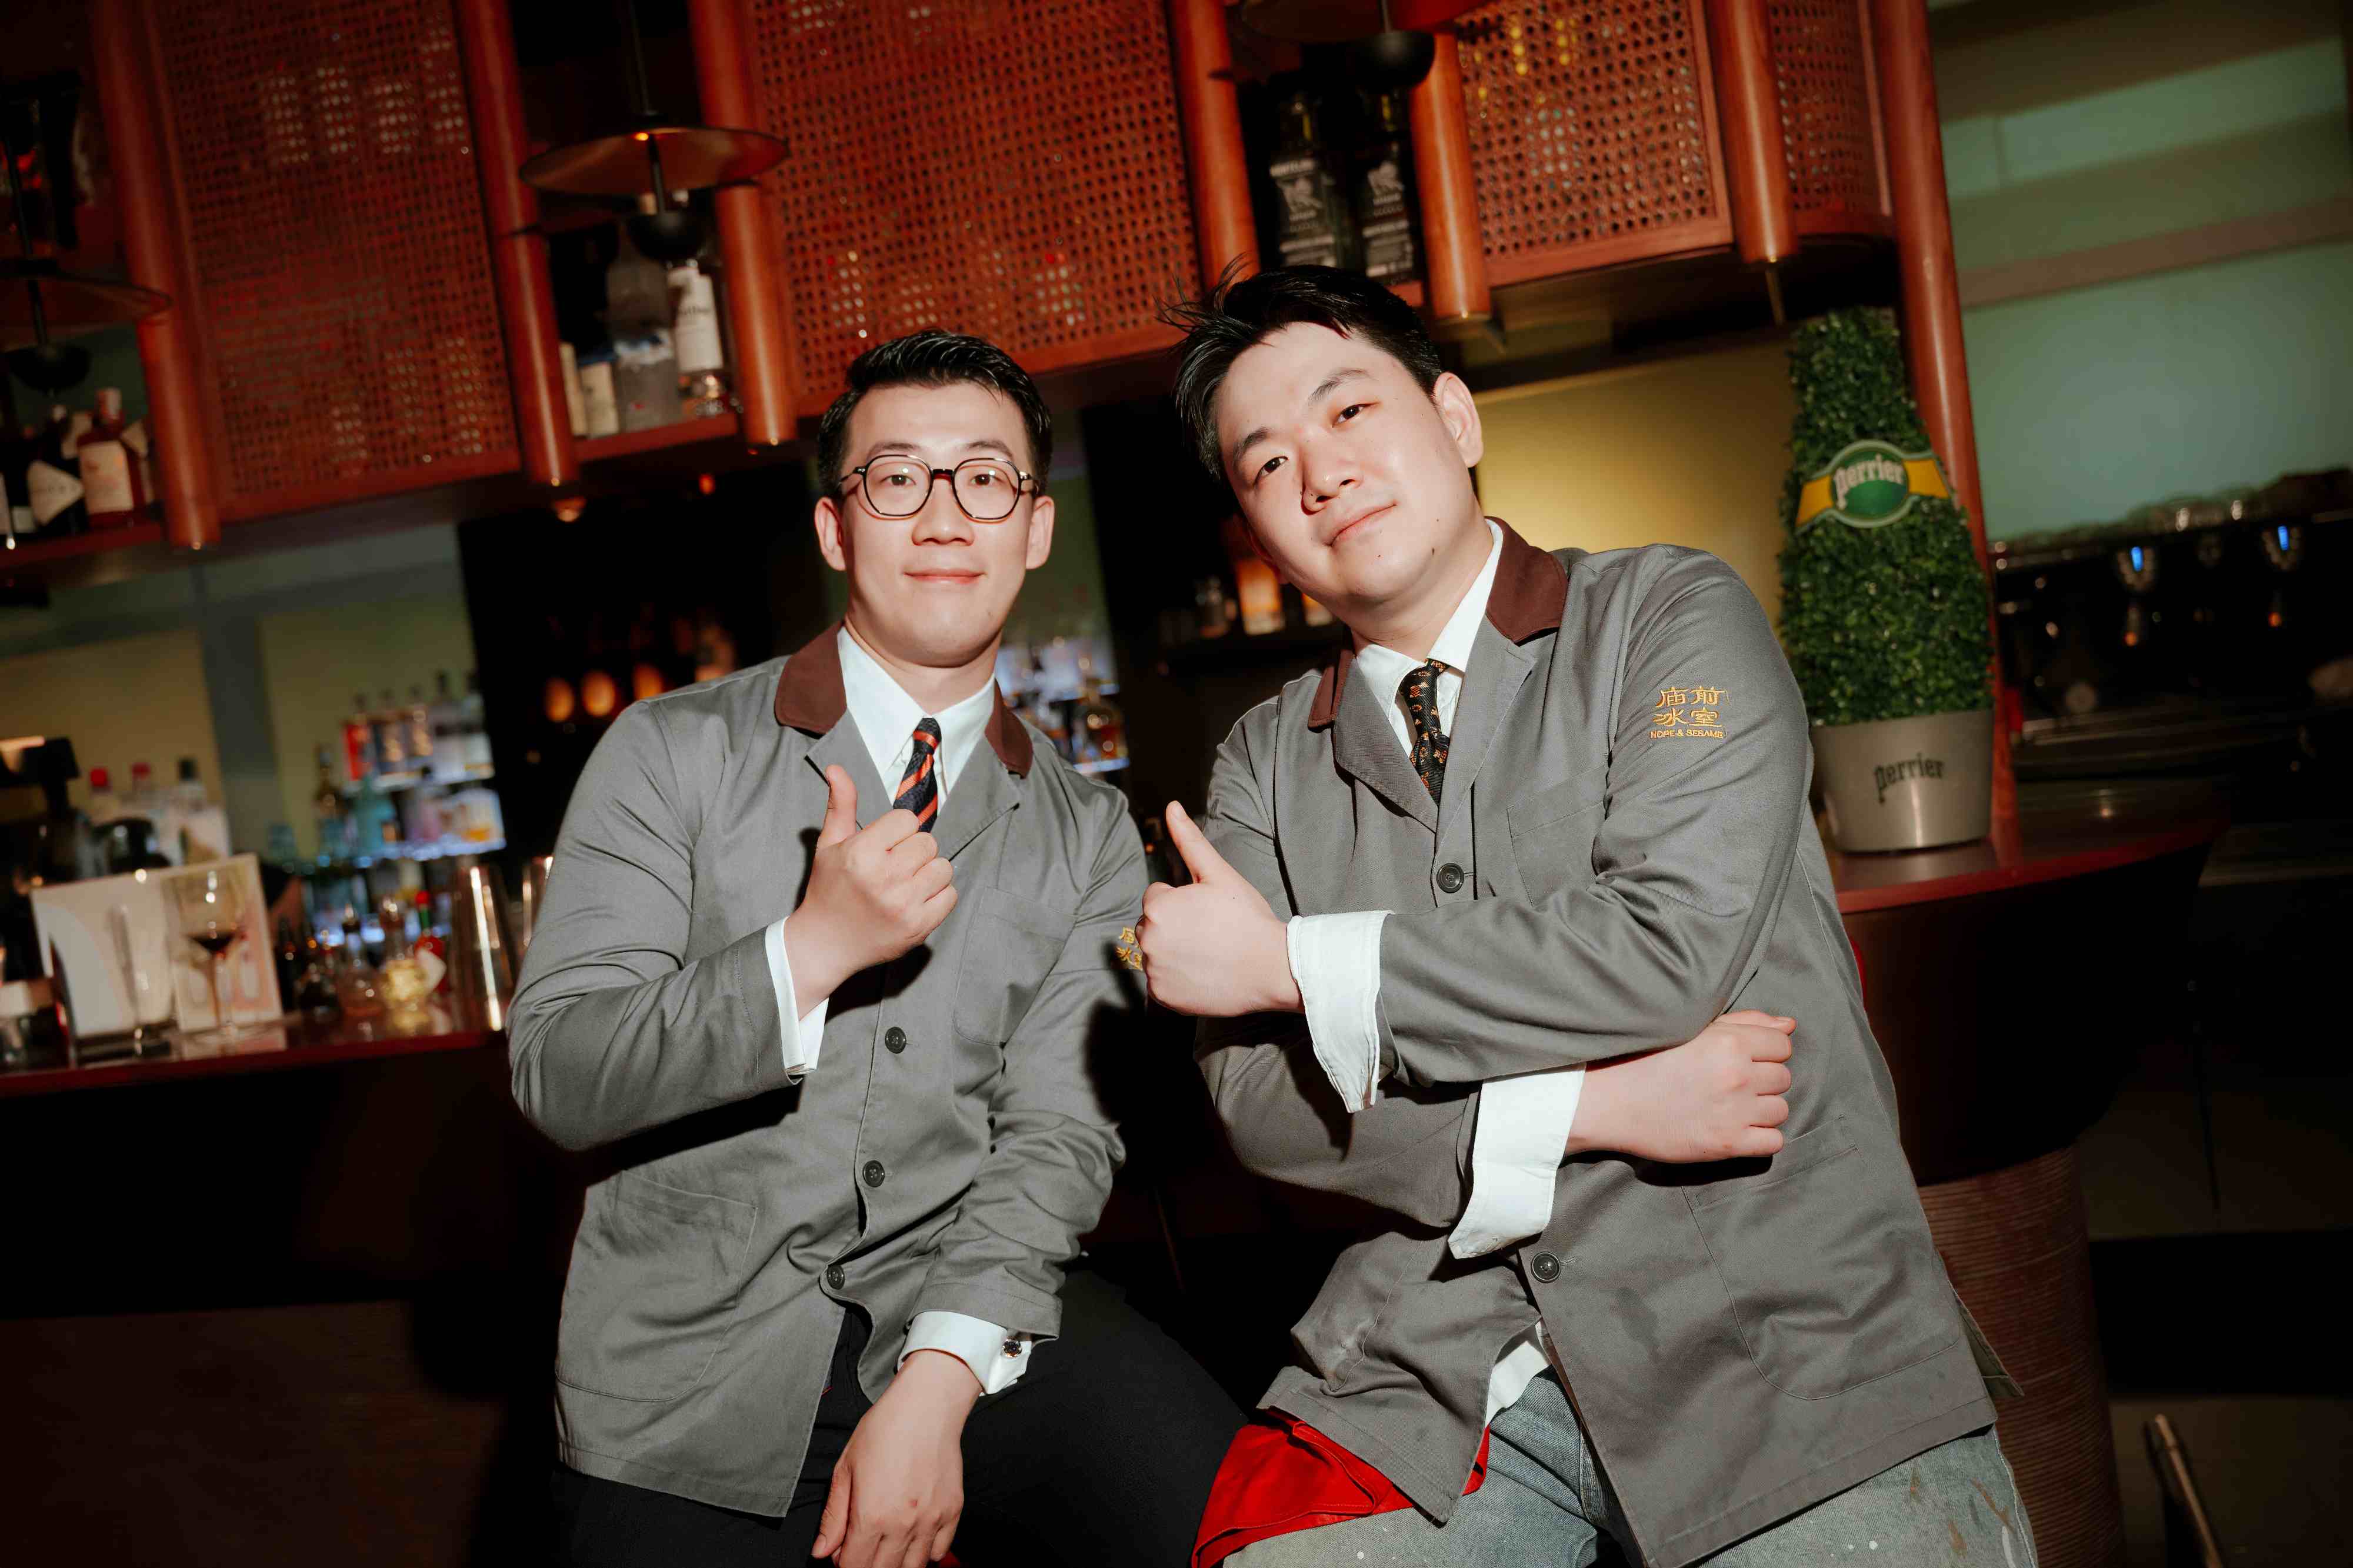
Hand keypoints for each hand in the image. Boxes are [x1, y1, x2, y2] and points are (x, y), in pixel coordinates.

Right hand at [784, 766, 956, 1006]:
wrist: (824, 945)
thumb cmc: (828, 890)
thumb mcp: (829, 845)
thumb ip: (841, 805)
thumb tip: (837, 768)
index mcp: (861, 852)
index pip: (907, 820)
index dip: (898, 831)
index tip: (884, 847)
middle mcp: (884, 877)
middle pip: (928, 843)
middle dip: (913, 852)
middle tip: (894, 867)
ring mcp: (904, 904)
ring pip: (943, 867)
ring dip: (928, 873)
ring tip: (905, 884)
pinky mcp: (918, 927)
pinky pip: (950, 895)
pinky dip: (937, 896)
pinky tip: (914, 901)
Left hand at [811, 1350, 978, 1567]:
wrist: (926, 1405)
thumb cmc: (884, 1429)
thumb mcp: (846, 1469)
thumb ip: (834, 1517)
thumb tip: (822, 1552)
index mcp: (871, 1516)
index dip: (843, 1565)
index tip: (843, 1554)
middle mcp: (903, 1525)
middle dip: (867, 1565)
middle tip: (862, 1547)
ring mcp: (931, 1521)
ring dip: (895, 1564)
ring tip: (887, 1544)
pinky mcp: (952, 1512)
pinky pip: (940, 1552)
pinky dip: (926, 1554)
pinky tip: (913, 1538)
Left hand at [1136, 802, 1300, 1016]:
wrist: (1270, 968)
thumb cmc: (1247, 918)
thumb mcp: (1218, 874)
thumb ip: (1189, 841)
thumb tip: (1171, 807)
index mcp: (1158, 906)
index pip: (1156, 898)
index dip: (1183, 902)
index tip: (1207, 912)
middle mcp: (1149, 940)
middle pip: (1151, 926)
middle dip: (1173, 926)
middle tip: (1209, 933)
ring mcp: (1154, 971)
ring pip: (1155, 954)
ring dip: (1173, 952)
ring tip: (1208, 953)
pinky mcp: (1162, 997)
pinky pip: (1159, 983)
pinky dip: (1175, 980)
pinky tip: (1202, 973)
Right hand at [1568, 1010, 1793, 1161]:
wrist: (1608, 1101)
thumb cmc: (1646, 1059)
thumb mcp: (1693, 1030)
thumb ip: (1744, 1023)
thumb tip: (1789, 1025)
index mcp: (1729, 1042)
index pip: (1782, 1044)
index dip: (1764, 1050)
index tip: (1741, 1058)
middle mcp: (1737, 1076)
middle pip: (1783, 1077)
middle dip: (1762, 1079)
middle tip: (1729, 1083)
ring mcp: (1734, 1112)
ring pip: (1781, 1110)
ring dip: (1761, 1108)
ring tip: (1729, 1106)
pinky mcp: (1727, 1144)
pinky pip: (1773, 1142)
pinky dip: (1760, 1137)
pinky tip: (1735, 1127)